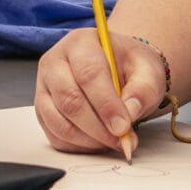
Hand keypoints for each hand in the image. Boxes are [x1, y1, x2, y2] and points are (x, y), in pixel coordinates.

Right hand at [34, 28, 168, 156]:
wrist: (117, 70)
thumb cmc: (129, 67)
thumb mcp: (148, 71)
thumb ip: (143, 90)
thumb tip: (129, 112)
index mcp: (80, 43)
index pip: (88, 74)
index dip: (106, 104)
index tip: (123, 126)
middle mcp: (55, 62)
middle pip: (69, 99)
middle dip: (98, 127)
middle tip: (122, 140)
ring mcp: (44, 87)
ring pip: (59, 122)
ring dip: (89, 140)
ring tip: (113, 141)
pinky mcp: (42, 110)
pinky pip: (55, 135)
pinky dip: (78, 146)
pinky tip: (98, 141)